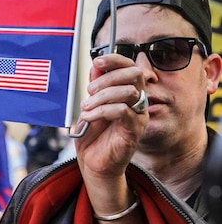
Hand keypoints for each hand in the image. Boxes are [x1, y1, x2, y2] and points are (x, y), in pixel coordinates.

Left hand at [74, 52, 147, 179]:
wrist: (93, 163)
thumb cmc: (92, 136)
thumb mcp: (89, 106)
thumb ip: (95, 88)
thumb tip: (96, 66)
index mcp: (128, 92)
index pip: (130, 67)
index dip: (115, 60)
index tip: (97, 62)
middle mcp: (138, 101)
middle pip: (133, 75)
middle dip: (108, 78)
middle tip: (89, 91)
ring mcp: (138, 115)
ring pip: (128, 92)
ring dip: (101, 97)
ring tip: (86, 108)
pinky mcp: (134, 130)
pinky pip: (122, 111)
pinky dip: (101, 110)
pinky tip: (89, 117)